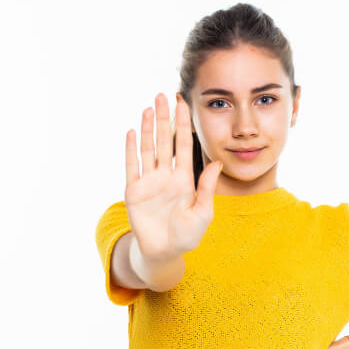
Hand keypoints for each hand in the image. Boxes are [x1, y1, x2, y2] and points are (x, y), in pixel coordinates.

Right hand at [124, 93, 223, 261]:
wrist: (164, 252)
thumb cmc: (187, 235)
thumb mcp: (202, 212)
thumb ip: (207, 187)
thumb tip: (217, 162)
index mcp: (184, 178)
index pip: (184, 144)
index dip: (183, 124)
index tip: (183, 103)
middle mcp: (166, 175)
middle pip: (165, 140)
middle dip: (164, 118)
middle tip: (163, 95)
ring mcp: (149, 181)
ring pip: (148, 148)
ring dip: (148, 129)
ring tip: (149, 108)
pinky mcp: (134, 191)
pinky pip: (132, 166)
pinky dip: (131, 149)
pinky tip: (133, 132)